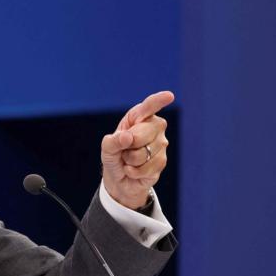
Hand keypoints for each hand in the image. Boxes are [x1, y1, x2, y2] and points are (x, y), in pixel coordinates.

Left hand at [101, 91, 173, 208]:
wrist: (119, 179)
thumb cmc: (114, 156)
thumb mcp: (107, 147)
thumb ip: (113, 141)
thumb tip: (128, 137)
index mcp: (139, 116)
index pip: (149, 107)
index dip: (158, 101)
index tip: (169, 96)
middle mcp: (154, 126)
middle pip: (142, 134)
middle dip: (128, 146)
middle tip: (124, 149)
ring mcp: (161, 144)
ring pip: (143, 153)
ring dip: (130, 161)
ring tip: (129, 160)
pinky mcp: (162, 161)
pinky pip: (146, 168)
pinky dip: (134, 172)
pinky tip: (133, 170)